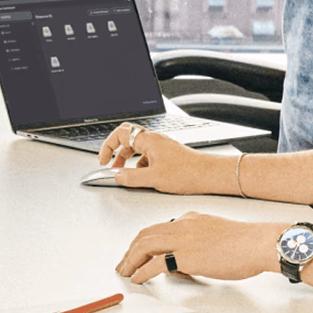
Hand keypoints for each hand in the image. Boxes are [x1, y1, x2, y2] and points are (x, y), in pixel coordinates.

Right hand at [98, 123, 218, 194]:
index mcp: (149, 140)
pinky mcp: (167, 155)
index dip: (107, 146)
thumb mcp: (153, 178)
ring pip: (138, 149)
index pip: (120, 134)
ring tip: (126, 174)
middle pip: (128, 140)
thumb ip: (131, 177)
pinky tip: (144, 177)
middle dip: (116, 153)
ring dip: (128, 160)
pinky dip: (141, 166)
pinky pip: (148, 157)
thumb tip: (116, 176)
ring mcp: (162, 147)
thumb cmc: (187, 172)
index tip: (103, 160)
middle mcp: (155, 140)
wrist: (208, 175)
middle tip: (111, 166)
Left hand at [116, 212, 281, 283]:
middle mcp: (183, 225)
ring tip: (125, 272)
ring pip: (144, 245)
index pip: (159, 227)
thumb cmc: (246, 242)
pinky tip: (138, 279)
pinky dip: (141, 272)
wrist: (257, 243)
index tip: (138, 252)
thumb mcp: (216, 235)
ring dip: (130, 260)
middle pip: (146, 234)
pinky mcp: (186, 256)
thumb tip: (186, 263)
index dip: (144, 241)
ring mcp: (183, 240)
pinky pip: (154, 264)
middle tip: (124, 263)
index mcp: (191, 219)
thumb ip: (198, 243)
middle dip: (130, 249)